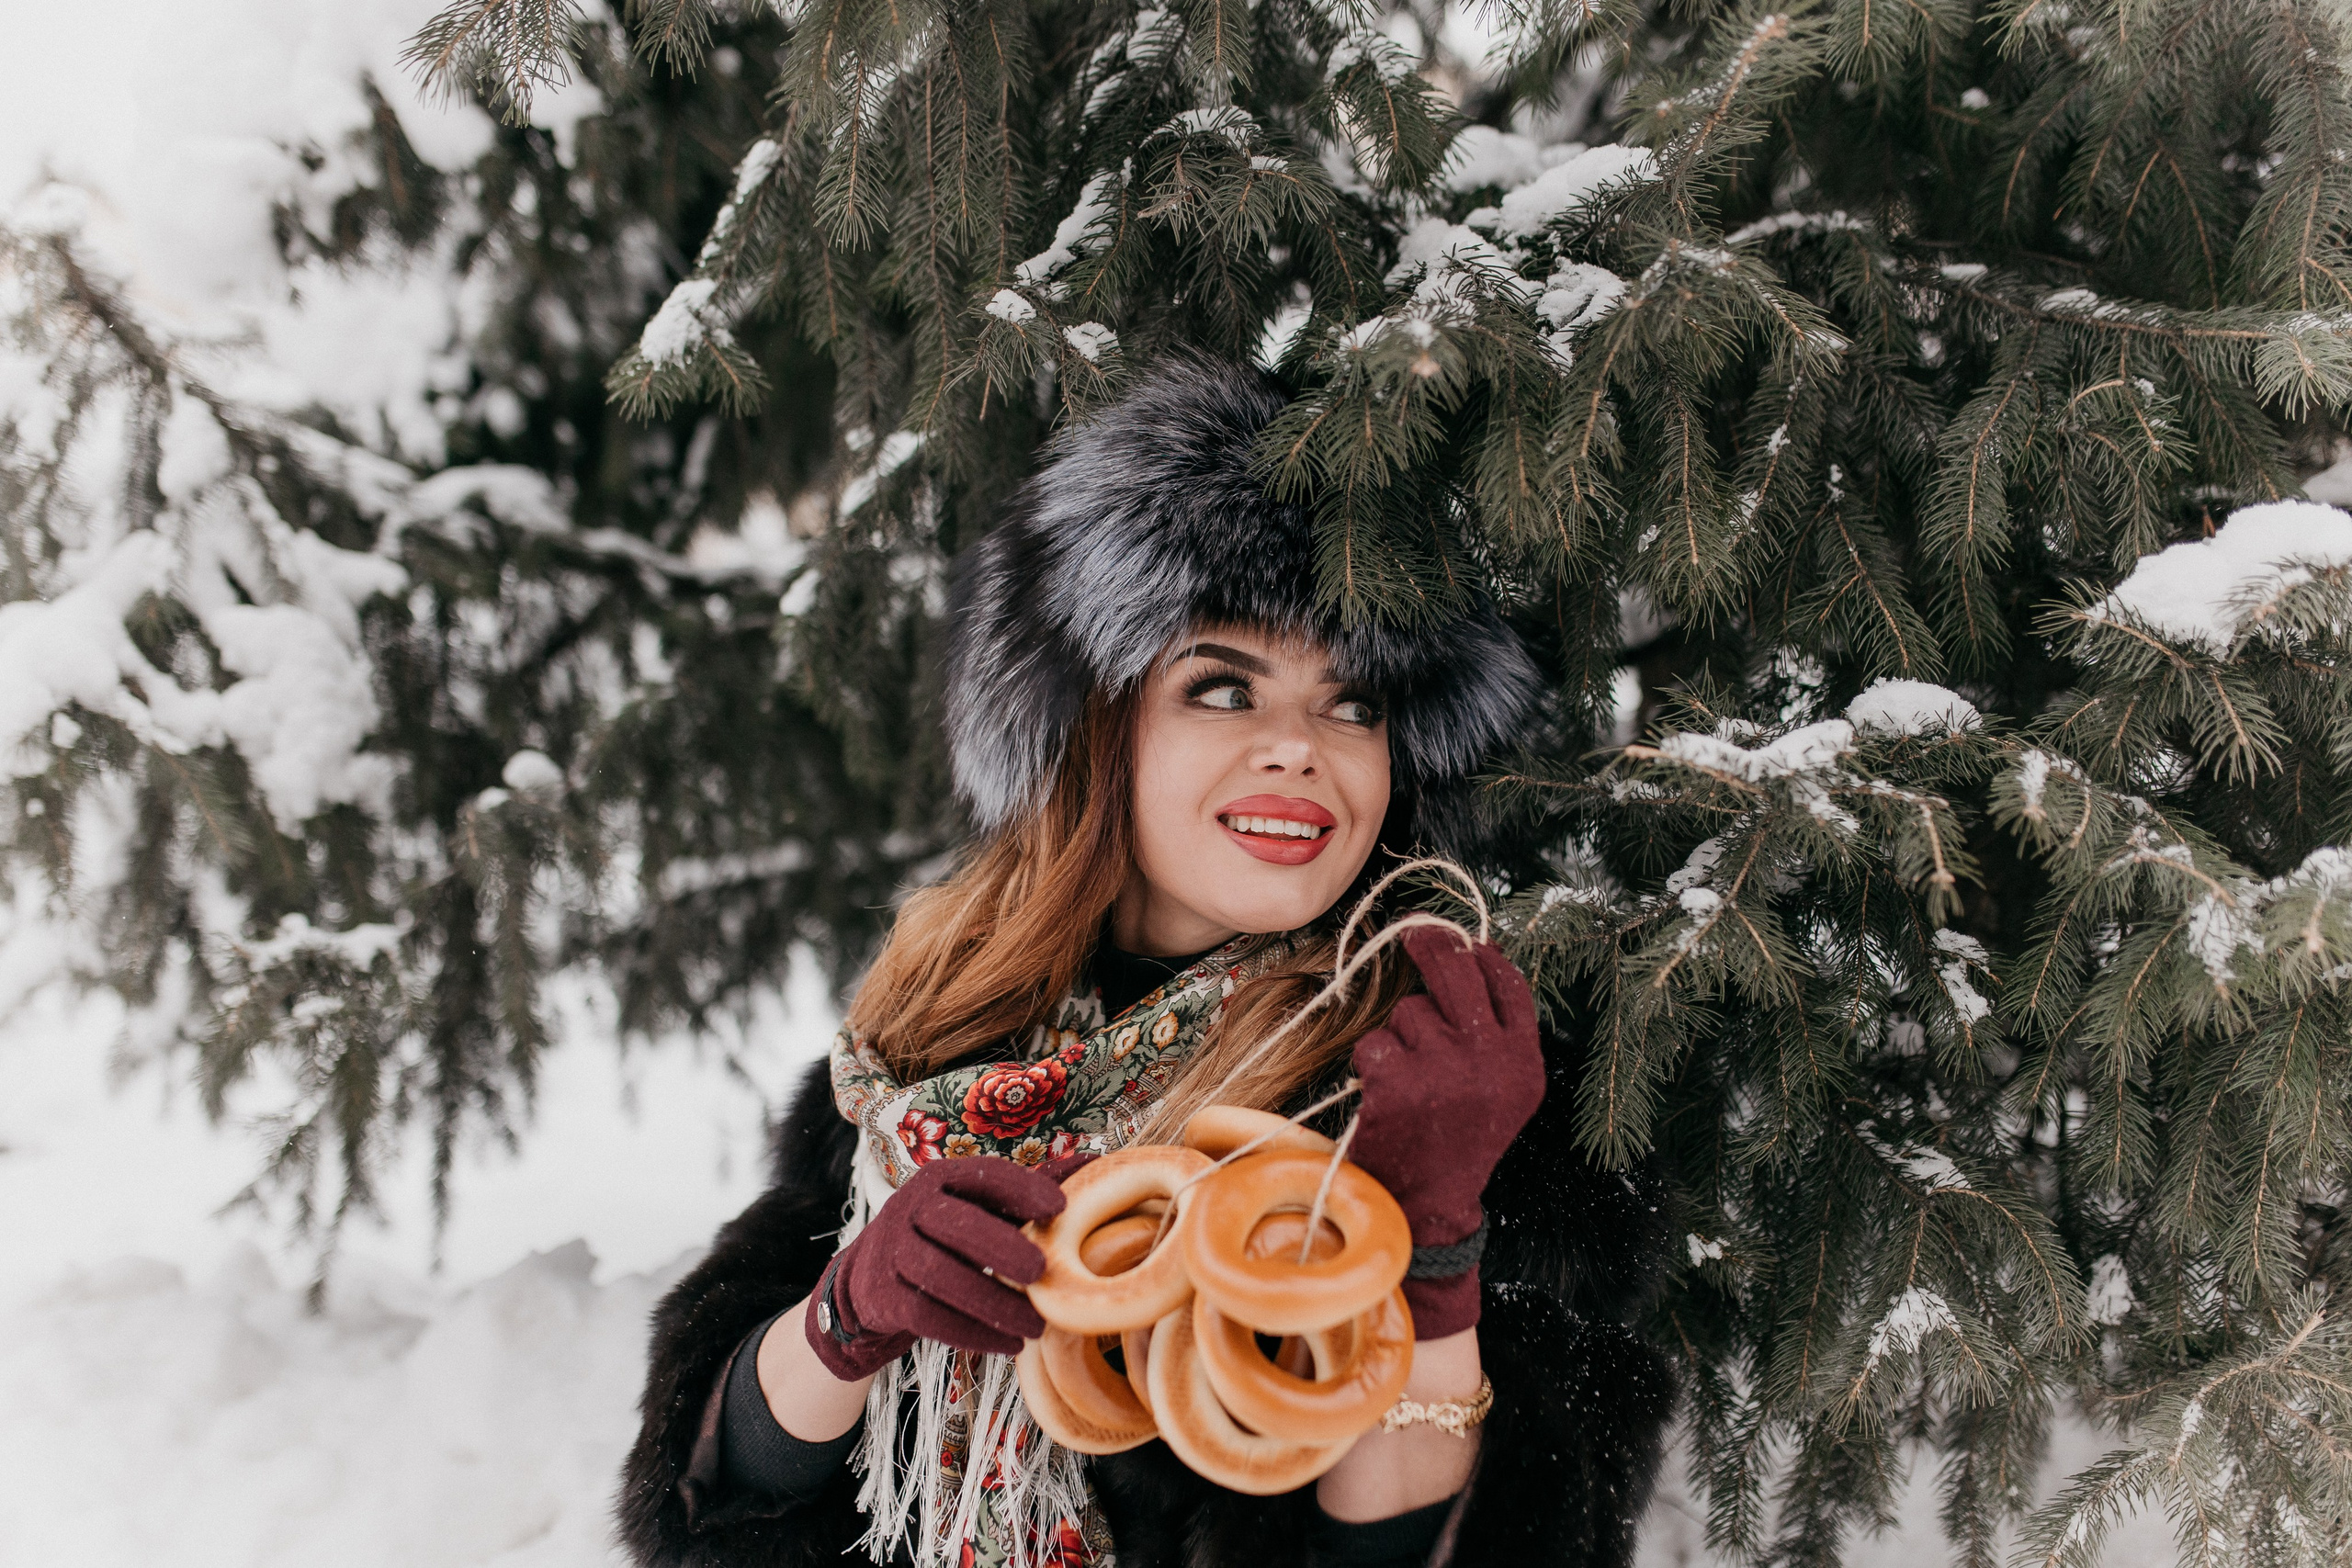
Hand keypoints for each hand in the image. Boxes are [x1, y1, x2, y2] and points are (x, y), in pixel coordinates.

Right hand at [803, 1155, 1065, 1380]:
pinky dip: (972, 1333)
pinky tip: (1009, 1345)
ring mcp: (892, 1251)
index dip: (1021, 1188)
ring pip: (941, 1277)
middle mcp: (910, 1206)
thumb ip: (1028, 1191)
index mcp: (941, 1178)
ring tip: (1037, 1326)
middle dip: (1002, 1247)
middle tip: (1043, 1272)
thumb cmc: (943, 1236)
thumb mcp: (976, 1208)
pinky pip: (928, 1316)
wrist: (869, 1278)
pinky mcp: (883, 1296)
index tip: (1062, 1207)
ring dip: (993, 1304)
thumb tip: (1095, 1163)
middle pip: (956, 1225)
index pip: (983, 1175)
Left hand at [1348, 926, 1544, 1336]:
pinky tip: (1385, 1096)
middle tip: (1416, 934)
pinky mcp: (1399, 1082)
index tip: (1465, 943)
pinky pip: (1376, 1041)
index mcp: (1524, 1065)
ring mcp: (1446, 1070)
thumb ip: (1497, 1034)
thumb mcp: (1502, 1092)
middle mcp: (1492, 1063)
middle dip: (1433, 947)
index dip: (1483, 957)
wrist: (1426, 1207)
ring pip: (1409, 1013)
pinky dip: (1372, 1063)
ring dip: (1400, 1037)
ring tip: (1410, 1082)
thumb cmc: (1457, 1142)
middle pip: (1457, 974)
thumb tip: (1477, 955)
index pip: (1509, 986)